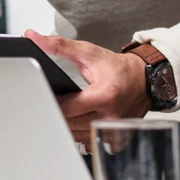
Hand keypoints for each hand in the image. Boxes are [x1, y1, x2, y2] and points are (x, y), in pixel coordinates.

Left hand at [24, 30, 150, 142]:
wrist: (145, 79)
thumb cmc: (118, 68)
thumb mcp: (88, 52)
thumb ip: (59, 45)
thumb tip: (34, 37)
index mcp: (104, 95)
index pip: (66, 108)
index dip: (51, 101)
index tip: (47, 95)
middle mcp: (111, 116)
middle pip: (70, 124)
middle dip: (58, 112)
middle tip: (55, 101)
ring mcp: (114, 130)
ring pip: (77, 136)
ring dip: (68, 125)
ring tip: (67, 111)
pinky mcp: (116, 139)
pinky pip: (90, 143)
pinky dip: (81, 134)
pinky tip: (79, 123)